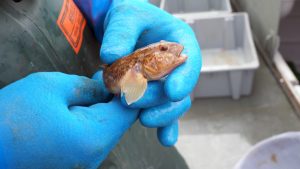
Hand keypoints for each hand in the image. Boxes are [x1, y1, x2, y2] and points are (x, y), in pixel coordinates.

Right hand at [0, 72, 138, 167]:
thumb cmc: (11, 116)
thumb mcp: (51, 88)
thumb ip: (87, 86)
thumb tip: (106, 87)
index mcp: (93, 137)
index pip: (127, 111)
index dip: (127, 89)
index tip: (120, 74)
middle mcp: (94, 157)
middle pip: (117, 123)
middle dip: (111, 99)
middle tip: (99, 78)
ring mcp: (83, 165)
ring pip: (104, 132)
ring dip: (98, 111)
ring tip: (82, 92)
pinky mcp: (71, 166)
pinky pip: (89, 141)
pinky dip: (87, 123)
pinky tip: (72, 110)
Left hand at [75, 0, 201, 145]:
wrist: (123, 26)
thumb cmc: (130, 16)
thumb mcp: (126, 15)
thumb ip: (121, 32)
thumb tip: (111, 56)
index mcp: (180, 43)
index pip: (190, 63)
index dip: (184, 79)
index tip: (173, 92)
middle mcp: (177, 66)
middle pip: (178, 88)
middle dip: (158, 98)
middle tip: (132, 100)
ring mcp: (166, 83)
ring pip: (172, 105)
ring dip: (161, 115)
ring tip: (143, 120)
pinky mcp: (154, 96)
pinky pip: (162, 112)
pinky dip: (164, 126)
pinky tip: (164, 140)